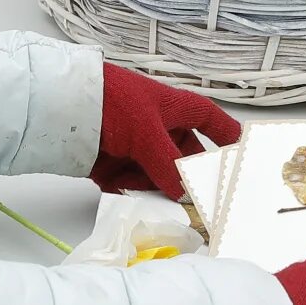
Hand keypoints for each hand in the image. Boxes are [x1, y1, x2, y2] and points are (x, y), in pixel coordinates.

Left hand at [93, 62, 239, 200]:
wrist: (61, 104)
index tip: (244, 157)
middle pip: (185, 159)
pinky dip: (131, 189)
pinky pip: (133, 185)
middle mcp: (160, 128)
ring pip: (159, 176)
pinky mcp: (114, 165)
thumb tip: (185, 194)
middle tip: (198, 202)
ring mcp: (137, 148)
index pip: (210, 120)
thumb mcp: (147, 132)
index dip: (228, 136)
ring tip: (149, 190)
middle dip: (188, 179)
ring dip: (156, 186)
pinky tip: (125, 186)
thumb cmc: (113, 102)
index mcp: (175, 108)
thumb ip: (169, 165)